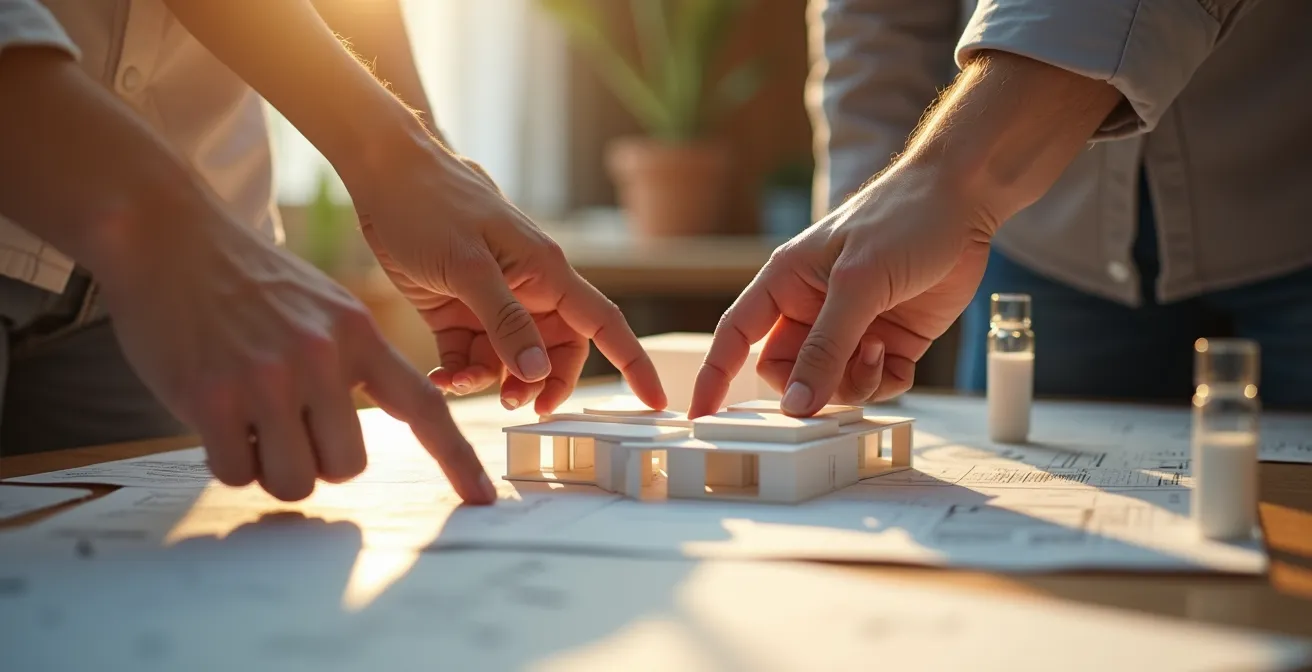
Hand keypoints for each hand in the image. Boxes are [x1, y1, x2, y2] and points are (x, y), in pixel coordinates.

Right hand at [97, 201, 496, 503]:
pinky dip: (228, 460)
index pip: (425, 407)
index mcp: (359, 335)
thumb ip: (351, 362)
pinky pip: (238, 471)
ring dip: (272, 468)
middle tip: (286, 427)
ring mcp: (267, 378)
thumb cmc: (248, 279)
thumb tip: (356, 435)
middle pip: (349, 465)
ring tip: (251, 423)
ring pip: (296, 479)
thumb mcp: (325, 307)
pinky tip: (214, 417)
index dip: (457, 458)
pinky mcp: (212, 397)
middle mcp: (322, 357)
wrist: (168, 235)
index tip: (483, 496)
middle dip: (318, 461)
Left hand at [351, 146, 666, 413]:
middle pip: (557, 352)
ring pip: (511, 360)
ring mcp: (493, 301)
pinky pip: (471, 356)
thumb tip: (538, 370)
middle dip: (542, 383)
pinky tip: (440, 379)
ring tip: (457, 383)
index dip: (633, 363)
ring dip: (491, 380)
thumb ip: (505, 320)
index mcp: (546, 272)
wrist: (383, 174)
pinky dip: (459, 373)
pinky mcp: (457, 310)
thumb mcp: (468, 267)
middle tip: (515, 405)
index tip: (656, 401)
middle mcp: (527, 290)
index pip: (604, 324)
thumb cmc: (430, 206)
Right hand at [689, 162, 993, 416]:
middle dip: (809, 387)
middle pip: (787, 373)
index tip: (702, 417)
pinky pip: (874, 385)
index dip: (715, 377)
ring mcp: (852, 327)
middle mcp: (812, 309)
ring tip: (879, 351)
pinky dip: (885, 383)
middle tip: (836, 380)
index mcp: (785, 283)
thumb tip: (796, 404)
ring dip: (853, 384)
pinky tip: (898, 354)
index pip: (735, 337)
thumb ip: (825, 348)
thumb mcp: (856, 284)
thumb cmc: (900, 219)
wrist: (964, 200)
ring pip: (831, 386)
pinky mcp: (890, 341)